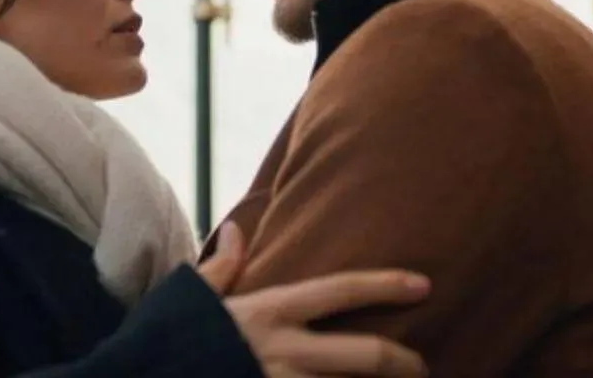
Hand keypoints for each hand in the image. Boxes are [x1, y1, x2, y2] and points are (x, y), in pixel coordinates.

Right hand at [198, 222, 428, 376]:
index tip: (423, 285)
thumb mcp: (192, 297)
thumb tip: (241, 229)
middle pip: (365, 355)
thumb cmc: (168, 342)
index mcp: (270, 313)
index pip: (340, 290)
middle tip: (422, 367)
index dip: (385, 285)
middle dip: (404, 363)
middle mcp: (284, 353)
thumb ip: (222, 267)